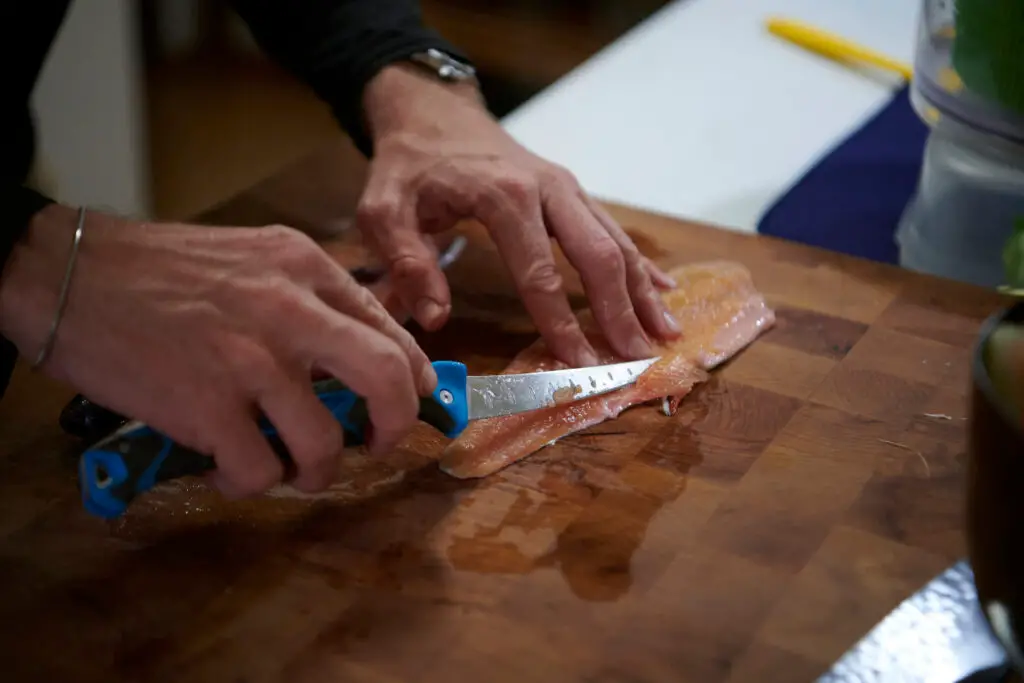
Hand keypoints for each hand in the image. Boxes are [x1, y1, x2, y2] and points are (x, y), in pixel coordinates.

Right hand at [0, 205, 435, 496]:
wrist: (67, 273)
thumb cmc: (159, 268)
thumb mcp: (253, 257)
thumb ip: (309, 297)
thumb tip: (360, 349)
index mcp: (304, 267)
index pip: (389, 328)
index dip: (414, 375)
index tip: (416, 400)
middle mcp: (290, 311)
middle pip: (386, 380)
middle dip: (396, 425)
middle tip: (378, 443)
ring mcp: (250, 361)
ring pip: (324, 443)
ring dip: (313, 471)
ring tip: (286, 467)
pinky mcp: (205, 407)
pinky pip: (259, 471)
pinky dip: (250, 482)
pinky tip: (229, 470)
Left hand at [357, 65, 680, 367]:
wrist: (434, 110)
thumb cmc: (409, 165)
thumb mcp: (383, 209)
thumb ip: (405, 262)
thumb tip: (434, 319)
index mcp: (504, 196)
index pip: (539, 272)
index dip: (560, 322)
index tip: (579, 363)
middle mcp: (548, 189)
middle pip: (596, 255)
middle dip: (619, 309)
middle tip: (637, 357)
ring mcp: (567, 188)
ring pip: (616, 241)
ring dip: (642, 289)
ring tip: (665, 332)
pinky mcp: (572, 191)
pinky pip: (614, 229)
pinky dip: (640, 262)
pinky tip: (664, 289)